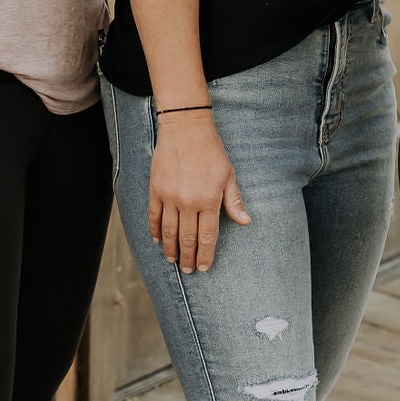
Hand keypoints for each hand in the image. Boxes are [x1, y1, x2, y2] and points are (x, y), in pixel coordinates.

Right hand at [147, 111, 252, 274]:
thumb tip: (245, 222)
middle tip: (188, 270)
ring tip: (173, 260)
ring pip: (168, 231)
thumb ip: (234, 201)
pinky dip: (154, 231)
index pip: (207, 236)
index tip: (204, 267)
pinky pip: (153, 216)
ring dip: (170, 249)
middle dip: (188, 257)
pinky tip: (157, 241)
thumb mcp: (229, 176)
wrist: (186, 130)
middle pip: (187, 238)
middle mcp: (188, 202)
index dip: (206, 254)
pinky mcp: (156, 190)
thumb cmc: (212, 152)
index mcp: (209, 200)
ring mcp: (169, 197)